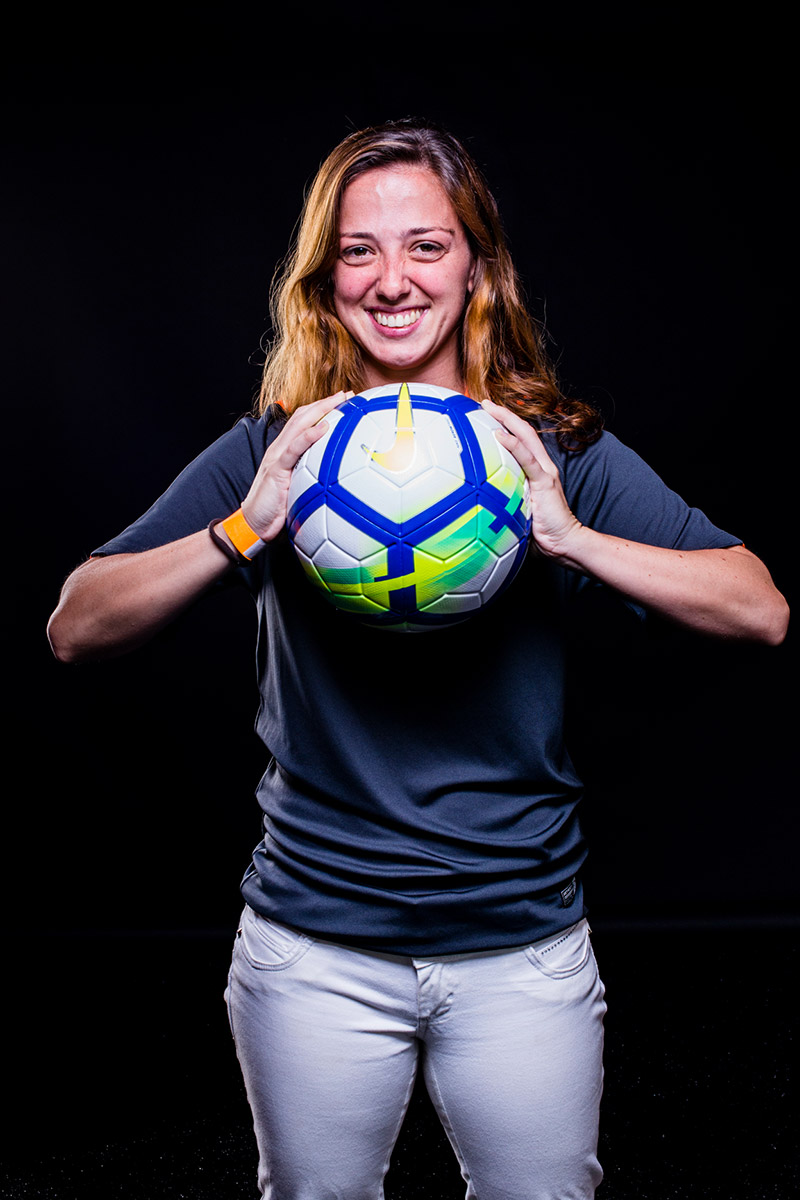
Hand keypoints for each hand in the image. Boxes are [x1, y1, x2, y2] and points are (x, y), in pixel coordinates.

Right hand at [241, 391, 352, 542]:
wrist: (254, 523)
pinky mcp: (276, 468)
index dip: (322, 409)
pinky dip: (310, 435)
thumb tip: (337, 481)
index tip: (344, 402)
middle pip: (303, 416)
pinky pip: (294, 448)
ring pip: (299, 424)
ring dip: (321, 409)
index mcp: (285, 451)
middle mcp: (280, 448)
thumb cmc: (276, 510)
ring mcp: (277, 456)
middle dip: (325, 402)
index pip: (304, 423)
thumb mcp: (298, 489)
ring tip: (339, 400)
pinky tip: (325, 427)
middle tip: (348, 394)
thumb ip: (312, 479)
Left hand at [481, 399, 583, 562]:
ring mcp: (544, 472)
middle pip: (523, 430)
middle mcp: (542, 466)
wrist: (564, 542)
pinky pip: (527, 459)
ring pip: (526, 437)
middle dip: (503, 413)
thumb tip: (477, 502)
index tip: (485, 415)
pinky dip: (512, 445)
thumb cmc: (541, 531)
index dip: (506, 424)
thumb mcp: (519, 510)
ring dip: (506, 419)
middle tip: (483, 402)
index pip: (521, 440)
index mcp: (536, 471)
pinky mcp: (544, 483)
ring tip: (487, 408)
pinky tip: (498, 435)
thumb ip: (505, 499)